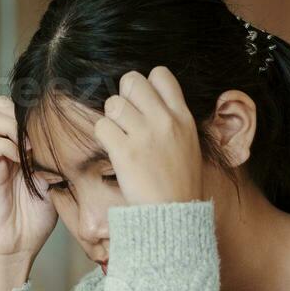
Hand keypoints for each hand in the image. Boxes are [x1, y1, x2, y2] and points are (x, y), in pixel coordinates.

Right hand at [0, 96, 57, 290]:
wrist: (18, 246)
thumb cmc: (39, 217)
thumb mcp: (58, 180)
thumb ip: (62, 157)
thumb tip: (87, 136)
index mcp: (21, 145)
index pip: (20, 106)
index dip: (35, 106)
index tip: (57, 120)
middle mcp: (6, 146)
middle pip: (2, 103)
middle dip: (21, 109)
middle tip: (39, 129)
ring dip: (13, 123)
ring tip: (31, 143)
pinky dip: (7, 144)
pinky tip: (23, 158)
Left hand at [93, 68, 203, 206]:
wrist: (174, 215)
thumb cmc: (179, 184)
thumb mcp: (188, 145)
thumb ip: (172, 122)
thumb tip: (151, 105)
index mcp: (183, 117)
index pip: (161, 74)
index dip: (146, 83)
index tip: (142, 103)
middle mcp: (164, 120)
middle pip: (132, 81)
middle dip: (123, 96)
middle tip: (124, 118)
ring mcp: (144, 135)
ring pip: (113, 103)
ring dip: (110, 118)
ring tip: (118, 136)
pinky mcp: (124, 152)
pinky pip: (101, 126)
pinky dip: (102, 136)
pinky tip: (112, 148)